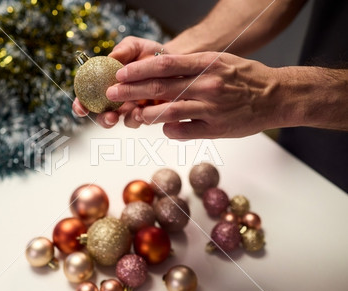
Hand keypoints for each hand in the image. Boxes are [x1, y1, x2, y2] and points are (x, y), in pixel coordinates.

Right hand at [72, 36, 164, 127]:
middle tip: (109, 116)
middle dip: (102, 119)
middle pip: (103, 115)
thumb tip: (111, 59)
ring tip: (128, 115)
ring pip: (121, 120)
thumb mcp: (134, 46)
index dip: (81, 104)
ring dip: (124, 121)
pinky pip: (141, 120)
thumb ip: (122, 51)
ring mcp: (132, 107)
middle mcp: (117, 99)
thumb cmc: (149, 53)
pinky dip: (139, 118)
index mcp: (107, 83)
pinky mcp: (148, 113)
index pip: (88, 96)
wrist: (174, 61)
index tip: (80, 109)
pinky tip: (142, 113)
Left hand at [106, 51, 288, 138]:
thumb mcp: (220, 61)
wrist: (276, 97)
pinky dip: (168, 130)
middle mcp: (206, 84)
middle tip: (112, 93)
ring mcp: (211, 108)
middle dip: (130, 91)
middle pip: (160, 87)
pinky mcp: (216, 128)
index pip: (164, 64)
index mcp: (206, 64)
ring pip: (168, 111)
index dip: (138, 69)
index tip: (120, 73)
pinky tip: (164, 128)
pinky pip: (183, 131)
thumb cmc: (245, 78)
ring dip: (145, 114)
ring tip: (133, 115)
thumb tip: (161, 73)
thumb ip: (192, 66)